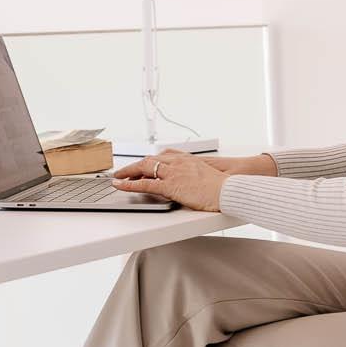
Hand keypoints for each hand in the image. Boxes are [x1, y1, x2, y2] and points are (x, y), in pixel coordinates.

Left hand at [111, 148, 235, 211]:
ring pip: (144, 168)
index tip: (141, 165)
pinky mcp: (170, 185)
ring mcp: (173, 173)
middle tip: (123, 171)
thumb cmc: (221, 186)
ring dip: (128, 172)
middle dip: (134, 166)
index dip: (149, 161)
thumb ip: (192, 175)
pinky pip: (145, 184)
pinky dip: (130, 184)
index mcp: (186, 159)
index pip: (161, 156)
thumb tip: (188, 182)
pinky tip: (121, 185)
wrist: (228, 190)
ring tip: (118, 177)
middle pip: (149, 160)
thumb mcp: (205, 175)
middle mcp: (177, 162)